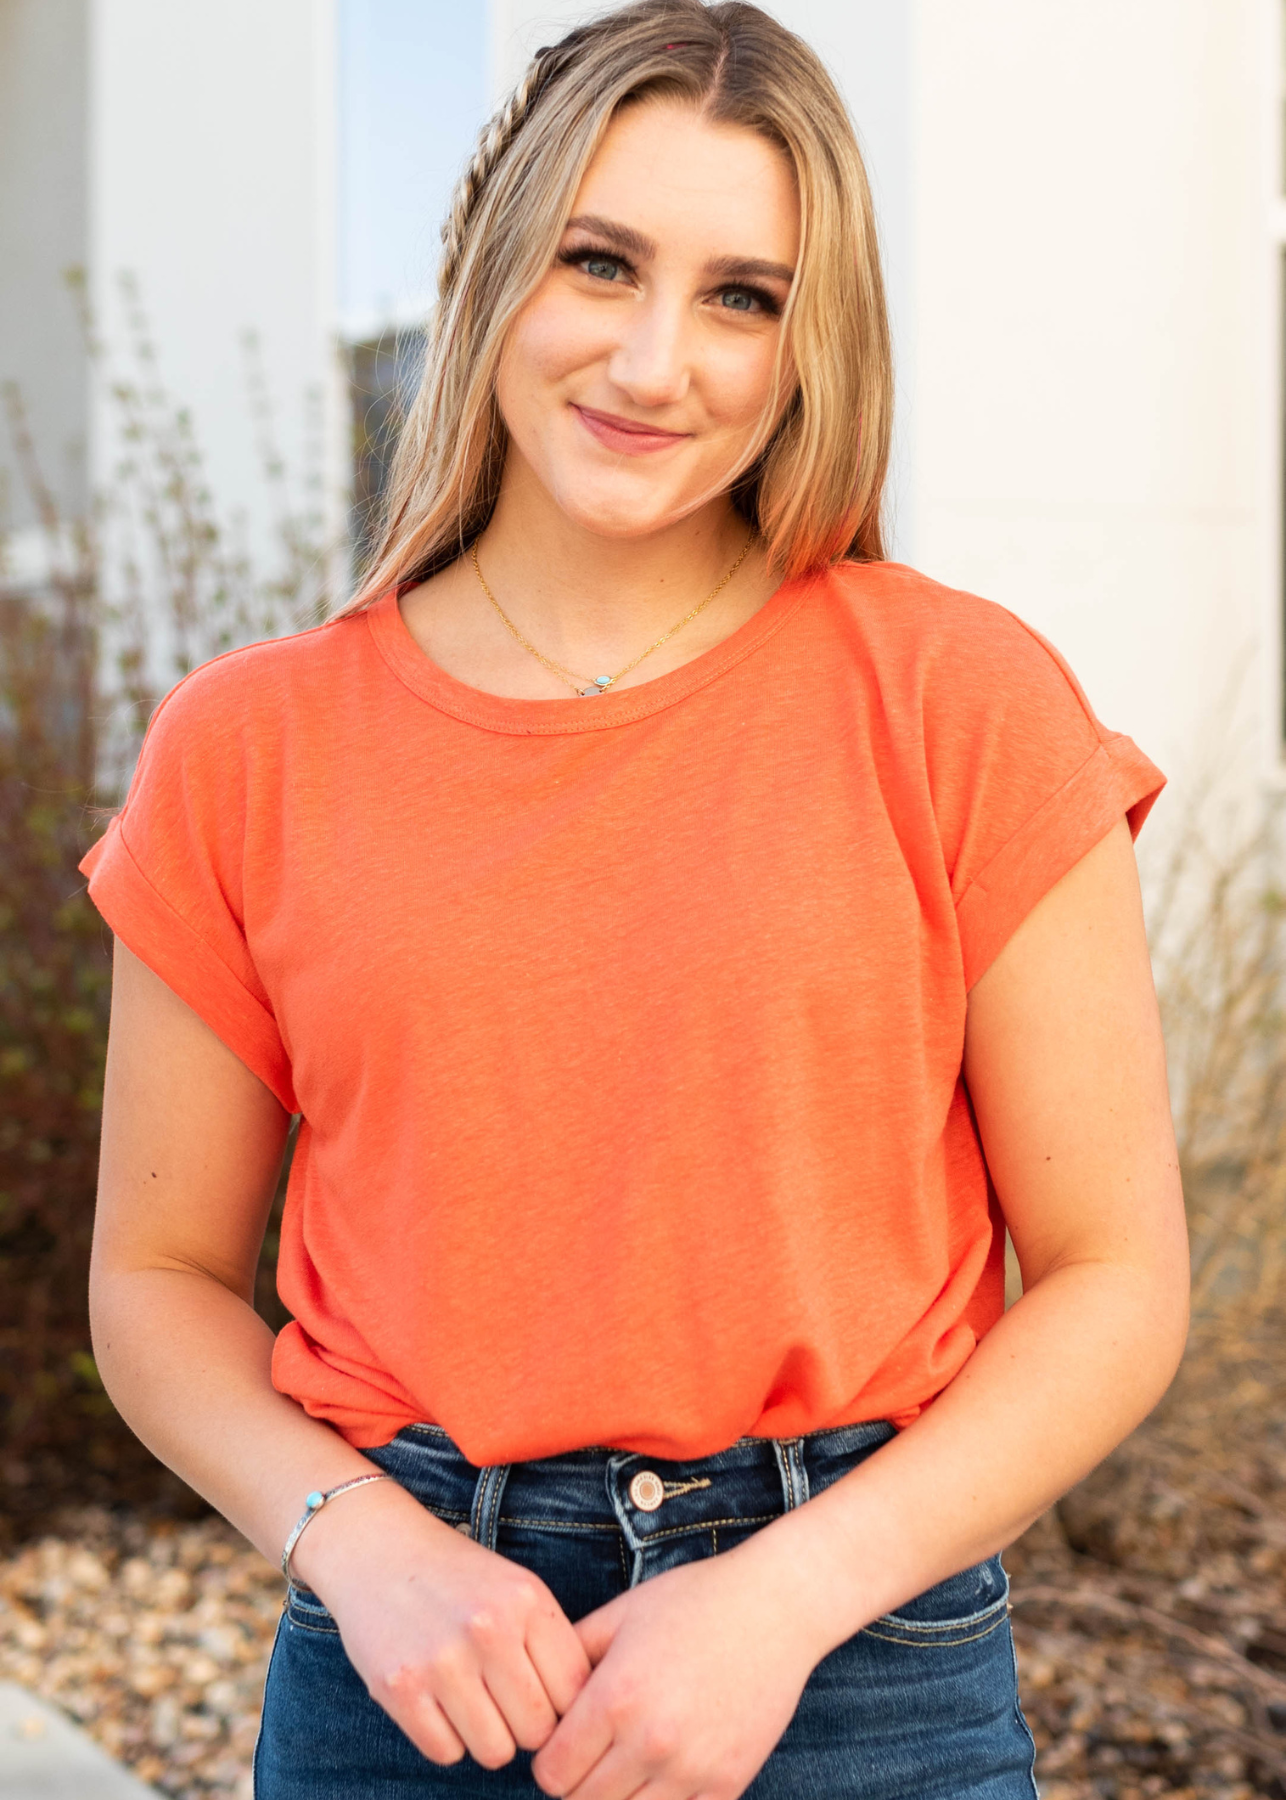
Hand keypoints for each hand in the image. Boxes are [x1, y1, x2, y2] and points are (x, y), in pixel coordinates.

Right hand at [295, 1480, 590, 1768]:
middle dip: (524, 1725)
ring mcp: (442, 1660)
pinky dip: (445, 1738)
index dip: (562, 1704)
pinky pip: (446, 1753)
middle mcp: (488, 1628)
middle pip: (537, 1731)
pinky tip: (437, 1701)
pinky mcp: (399, 1688)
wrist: (377, 1548)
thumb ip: (550, 1643)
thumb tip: (584, 1717)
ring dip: (486, 1736)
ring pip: (495, 1752)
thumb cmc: (458, 1577)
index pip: (575, 1692)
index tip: (542, 1695)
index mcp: (527, 1599)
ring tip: (471, 1700)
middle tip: (503, 1700)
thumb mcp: (516, 1588)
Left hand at [531, 1533, 822, 1799]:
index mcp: (616, 1698)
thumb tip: (538, 1696)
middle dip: (578, 1782)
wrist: (775, 1608)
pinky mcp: (727, 1784)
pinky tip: (663, 1771)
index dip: (549, 1761)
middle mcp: (651, 1741)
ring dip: (617, 1798)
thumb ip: (571, 1657)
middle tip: (592, 1752)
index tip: (564, 1742)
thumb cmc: (693, 1601)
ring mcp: (692, 1769)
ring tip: (626, 1762)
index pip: (552, 1775)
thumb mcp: (621, 1614)